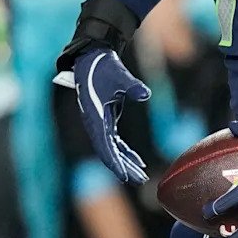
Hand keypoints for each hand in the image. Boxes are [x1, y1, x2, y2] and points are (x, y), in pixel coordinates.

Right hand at [54, 48, 150, 183]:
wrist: (93, 56)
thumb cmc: (103, 66)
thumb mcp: (119, 74)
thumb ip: (132, 86)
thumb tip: (145, 94)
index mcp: (94, 117)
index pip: (104, 146)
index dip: (114, 162)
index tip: (124, 176)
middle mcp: (95, 123)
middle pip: (109, 153)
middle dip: (124, 167)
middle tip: (141, 180)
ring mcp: (100, 122)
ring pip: (113, 149)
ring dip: (126, 162)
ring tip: (142, 176)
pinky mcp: (105, 119)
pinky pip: (116, 141)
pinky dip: (126, 152)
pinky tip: (138, 161)